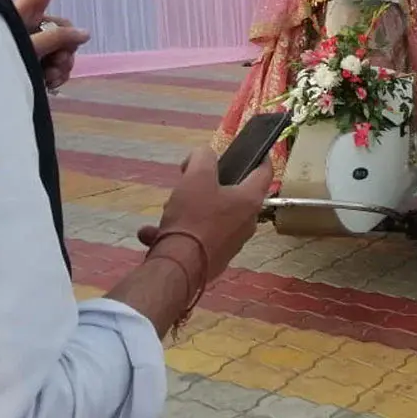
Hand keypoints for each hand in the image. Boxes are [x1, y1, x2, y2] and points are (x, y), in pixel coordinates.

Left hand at [16, 0, 90, 88]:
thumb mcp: (31, 45)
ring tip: (51, 77)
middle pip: (65, 29)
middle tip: (58, 62)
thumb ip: (59, 37)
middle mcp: (33, 24)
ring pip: (64, 50)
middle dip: (66, 48)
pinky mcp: (36, 61)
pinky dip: (57, 74)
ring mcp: (35, 43)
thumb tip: (84, 33)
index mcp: (27, 11)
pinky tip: (50, 83)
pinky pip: (58, 64)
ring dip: (62, 65)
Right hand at [136, 146, 272, 282]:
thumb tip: (203, 155)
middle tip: (189, 181)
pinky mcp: (213, 260)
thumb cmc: (193, 217)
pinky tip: (152, 234)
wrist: (178, 267)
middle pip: (232, 195)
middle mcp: (246, 223)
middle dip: (208, 186)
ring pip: (210, 217)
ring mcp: (230, 243)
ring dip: (187, 211)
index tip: (255, 150)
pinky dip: (174, 233)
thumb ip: (202, 158)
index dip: (261, 157)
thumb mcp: (196, 177)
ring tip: (168, 211)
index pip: (264, 172)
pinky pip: (195, 239)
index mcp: (249, 200)